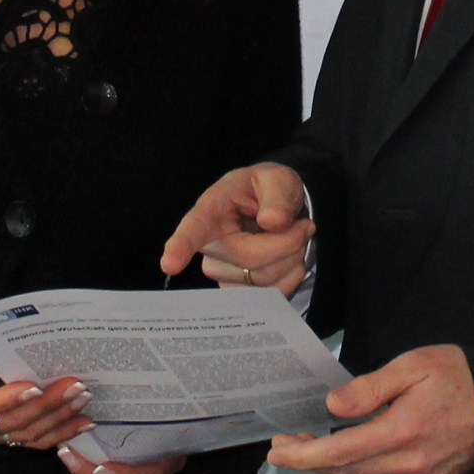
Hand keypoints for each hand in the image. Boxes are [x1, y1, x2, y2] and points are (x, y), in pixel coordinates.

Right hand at [0, 321, 92, 448]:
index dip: (6, 401)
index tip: (32, 385)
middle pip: (13, 423)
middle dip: (46, 406)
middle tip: (75, 385)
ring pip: (27, 435)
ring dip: (58, 420)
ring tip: (85, 400)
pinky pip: (31, 440)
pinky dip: (58, 433)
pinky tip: (81, 423)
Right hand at [158, 162, 312, 296]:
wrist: (280, 210)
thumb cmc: (269, 190)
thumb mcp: (277, 178)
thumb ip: (277, 195)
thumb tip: (272, 222)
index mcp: (212, 208)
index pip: (194, 227)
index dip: (180, 246)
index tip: (169, 264)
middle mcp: (211, 243)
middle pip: (248, 258)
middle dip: (288, 242)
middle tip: (304, 225)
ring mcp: (223, 271)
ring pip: (263, 279)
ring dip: (292, 258)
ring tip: (295, 238)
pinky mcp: (239, 290)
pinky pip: (271, 294)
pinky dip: (292, 276)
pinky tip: (291, 259)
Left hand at [266, 344, 473, 473]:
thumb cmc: (457, 376)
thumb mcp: (411, 365)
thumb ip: (368, 387)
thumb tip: (332, 406)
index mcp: (403, 431)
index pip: (338, 451)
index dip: (302, 454)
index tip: (277, 450)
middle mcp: (410, 466)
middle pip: (343, 473)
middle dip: (309, 461)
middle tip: (287, 444)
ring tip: (311, 453)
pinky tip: (344, 468)